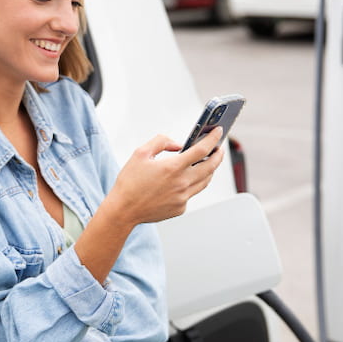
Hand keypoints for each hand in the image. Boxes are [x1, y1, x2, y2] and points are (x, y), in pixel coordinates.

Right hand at [103, 127, 224, 228]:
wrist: (123, 210)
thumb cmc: (129, 182)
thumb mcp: (140, 153)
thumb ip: (161, 142)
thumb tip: (178, 144)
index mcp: (173, 167)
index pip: (202, 149)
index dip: (213, 139)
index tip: (218, 131)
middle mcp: (182, 183)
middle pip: (210, 166)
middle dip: (218, 155)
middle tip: (219, 148)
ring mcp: (183, 198)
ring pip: (205, 181)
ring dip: (209, 169)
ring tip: (208, 161)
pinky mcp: (180, 208)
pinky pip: (192, 193)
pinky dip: (193, 183)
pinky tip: (187, 179)